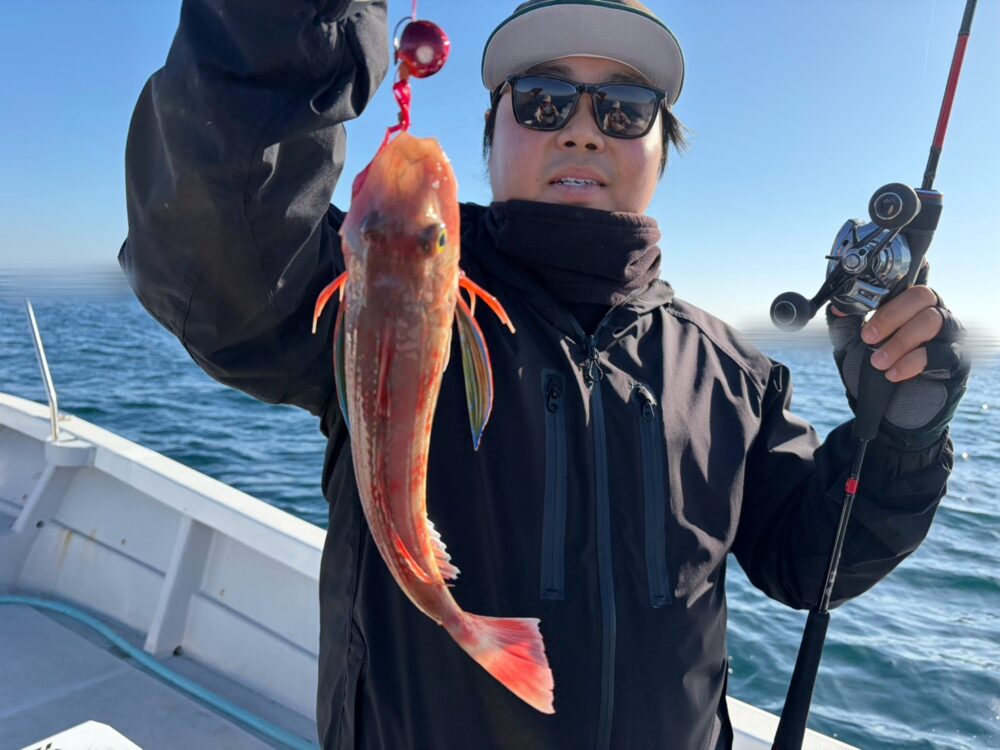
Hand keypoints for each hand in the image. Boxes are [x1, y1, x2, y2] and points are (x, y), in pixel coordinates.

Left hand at [830, 285, 952, 382]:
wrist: (883, 412)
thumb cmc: (870, 373)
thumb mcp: (849, 345)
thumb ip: (843, 322)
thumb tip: (838, 304)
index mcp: (909, 307)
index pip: (908, 283)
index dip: (889, 291)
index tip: (864, 309)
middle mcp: (933, 315)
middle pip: (923, 296)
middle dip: (891, 316)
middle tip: (868, 338)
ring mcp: (948, 337)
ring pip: (933, 320)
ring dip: (900, 341)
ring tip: (878, 361)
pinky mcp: (956, 362)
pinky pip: (942, 353)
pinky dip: (913, 362)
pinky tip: (893, 374)